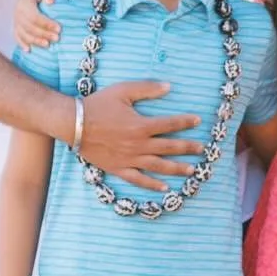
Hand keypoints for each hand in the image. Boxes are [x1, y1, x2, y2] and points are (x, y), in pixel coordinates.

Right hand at [14, 0, 62, 50]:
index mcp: (24, 2)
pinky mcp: (17, 24)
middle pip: (29, 27)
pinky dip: (22, 43)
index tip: (59, 28)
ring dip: (35, 41)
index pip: (34, 17)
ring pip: (23, 34)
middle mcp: (17, 12)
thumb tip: (50, 1)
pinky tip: (29, 50)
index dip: (46, 24)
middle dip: (43, 34)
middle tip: (57, 38)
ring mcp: (16, 19)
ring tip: (48, 45)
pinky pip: (17, 35)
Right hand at [80, 80, 203, 190]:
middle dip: (188, 148)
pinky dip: (152, 185)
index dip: (186, 122)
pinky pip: (139, 179)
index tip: (198, 121)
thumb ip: (147, 89)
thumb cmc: (97, 105)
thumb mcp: (123, 91)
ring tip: (192, 170)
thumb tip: (169, 87)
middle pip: (169, 147)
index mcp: (141, 125)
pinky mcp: (119, 168)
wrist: (74, 123)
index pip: (170, 124)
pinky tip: (165, 188)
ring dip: (177, 168)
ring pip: (159, 166)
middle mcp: (139, 144)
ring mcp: (130, 158)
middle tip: (202, 149)